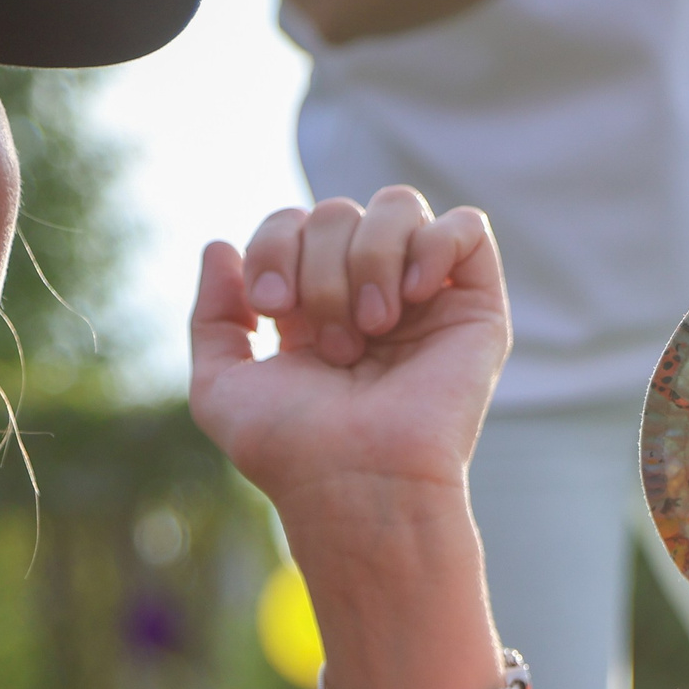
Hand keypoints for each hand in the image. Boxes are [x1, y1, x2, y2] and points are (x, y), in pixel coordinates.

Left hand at [189, 189, 510, 550]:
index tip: (274, 309)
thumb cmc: (293, 451)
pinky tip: (410, 295)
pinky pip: (468, 227)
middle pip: (338, 210)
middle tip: (331, 340)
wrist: (358, 482)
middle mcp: (372, 293)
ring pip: (399, 206)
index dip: (274, 246)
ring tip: (372, 325)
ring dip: (370, 257)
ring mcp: (427, 300)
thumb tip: (221, 245)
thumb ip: (211, 316)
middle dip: (321, 265)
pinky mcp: (477, 309)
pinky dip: (433, 245)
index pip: (293, 223)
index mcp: (317, 306)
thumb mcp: (220, 388)